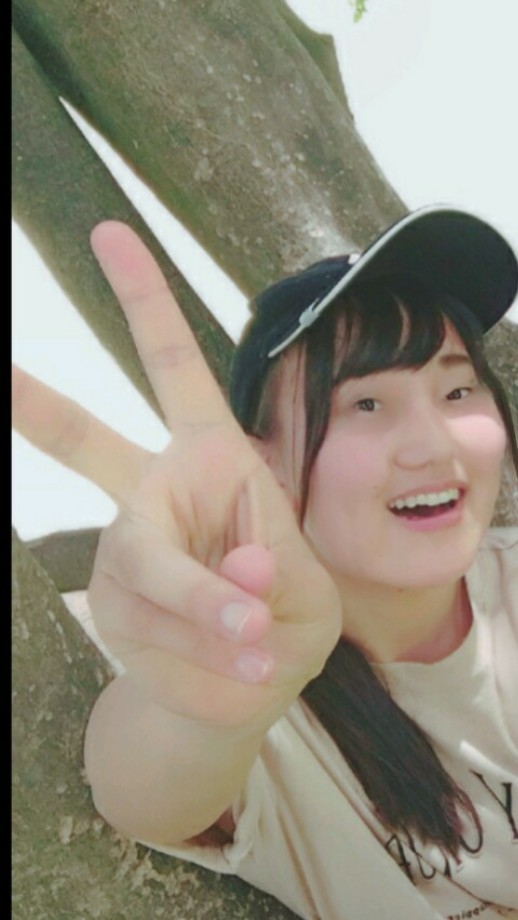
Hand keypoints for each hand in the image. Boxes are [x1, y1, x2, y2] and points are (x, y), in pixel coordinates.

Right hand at [13, 222, 340, 729]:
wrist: (249, 684)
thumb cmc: (285, 619)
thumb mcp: (307, 596)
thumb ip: (273, 582)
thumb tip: (237, 581)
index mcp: (212, 459)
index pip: (175, 371)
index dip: (145, 304)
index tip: (111, 233)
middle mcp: (154, 491)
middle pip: (89, 444)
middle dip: (37, 407)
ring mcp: (125, 550)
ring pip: (151, 572)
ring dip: (212, 617)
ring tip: (260, 647)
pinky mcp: (111, 605)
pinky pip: (154, 632)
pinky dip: (205, 659)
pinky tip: (236, 669)